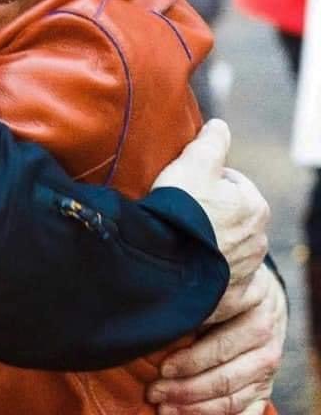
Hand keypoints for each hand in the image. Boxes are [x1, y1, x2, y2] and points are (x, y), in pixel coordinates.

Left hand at [146, 262, 285, 413]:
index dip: (189, 356)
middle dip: (186, 387)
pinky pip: (246, 412)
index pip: (218, 338)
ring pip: (232, 396)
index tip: (161, 366)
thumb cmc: (222, 287)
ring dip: (196, 408)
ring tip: (164, 408)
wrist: (261, 295)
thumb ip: (192, 302)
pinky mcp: (267, 384)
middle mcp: (264, 334)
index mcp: (251, 302)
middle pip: (224, 373)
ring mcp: (268, 363)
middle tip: (154, 390)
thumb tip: (156, 320)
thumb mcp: (211, 283)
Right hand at [152, 120, 268, 284]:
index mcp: (254, 206)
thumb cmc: (181, 209)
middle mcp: (258, 241)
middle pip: (231, 217)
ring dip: (210, 244)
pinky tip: (190, 267)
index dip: (206, 181)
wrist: (165, 263)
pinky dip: (211, 275)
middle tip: (180, 212)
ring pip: (228, 249)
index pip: (232, 183)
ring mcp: (246, 272)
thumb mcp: (194, 161)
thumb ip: (212, 141)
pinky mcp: (231, 298)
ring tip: (179, 239)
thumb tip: (220, 126)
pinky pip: (224, 283)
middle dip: (211, 214)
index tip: (185, 186)